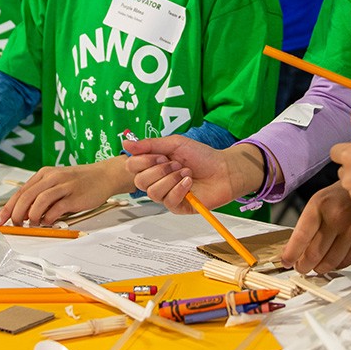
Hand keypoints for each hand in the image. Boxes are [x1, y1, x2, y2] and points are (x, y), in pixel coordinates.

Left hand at [0, 158, 129, 225]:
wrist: (104, 176)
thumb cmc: (79, 182)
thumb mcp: (57, 183)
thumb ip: (42, 195)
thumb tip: (24, 214)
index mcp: (44, 174)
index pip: (21, 191)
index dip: (8, 207)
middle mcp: (52, 177)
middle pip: (26, 196)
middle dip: (16, 214)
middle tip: (15, 225)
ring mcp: (63, 186)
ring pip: (38, 201)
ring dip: (31, 216)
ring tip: (32, 225)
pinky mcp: (74, 196)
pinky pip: (56, 208)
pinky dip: (48, 218)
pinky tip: (48, 222)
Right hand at [126, 137, 263, 213]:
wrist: (224, 169)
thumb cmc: (202, 156)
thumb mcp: (175, 144)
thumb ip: (150, 144)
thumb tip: (126, 142)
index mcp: (154, 165)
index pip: (132, 166)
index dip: (143, 161)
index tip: (160, 155)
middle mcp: (157, 180)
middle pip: (139, 181)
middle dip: (158, 170)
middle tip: (175, 164)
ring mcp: (167, 194)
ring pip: (152, 192)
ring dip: (171, 179)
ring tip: (186, 172)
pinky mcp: (178, 206)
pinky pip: (168, 201)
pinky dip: (179, 189)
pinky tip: (189, 182)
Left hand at [281, 183, 350, 273]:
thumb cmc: (343, 194)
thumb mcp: (321, 200)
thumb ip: (308, 224)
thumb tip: (295, 249)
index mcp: (319, 205)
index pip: (300, 237)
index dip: (291, 254)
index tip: (286, 261)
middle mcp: (336, 216)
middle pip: (314, 254)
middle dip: (303, 265)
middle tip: (301, 267)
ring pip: (330, 262)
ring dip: (320, 268)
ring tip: (316, 266)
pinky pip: (347, 261)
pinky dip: (337, 265)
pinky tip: (333, 262)